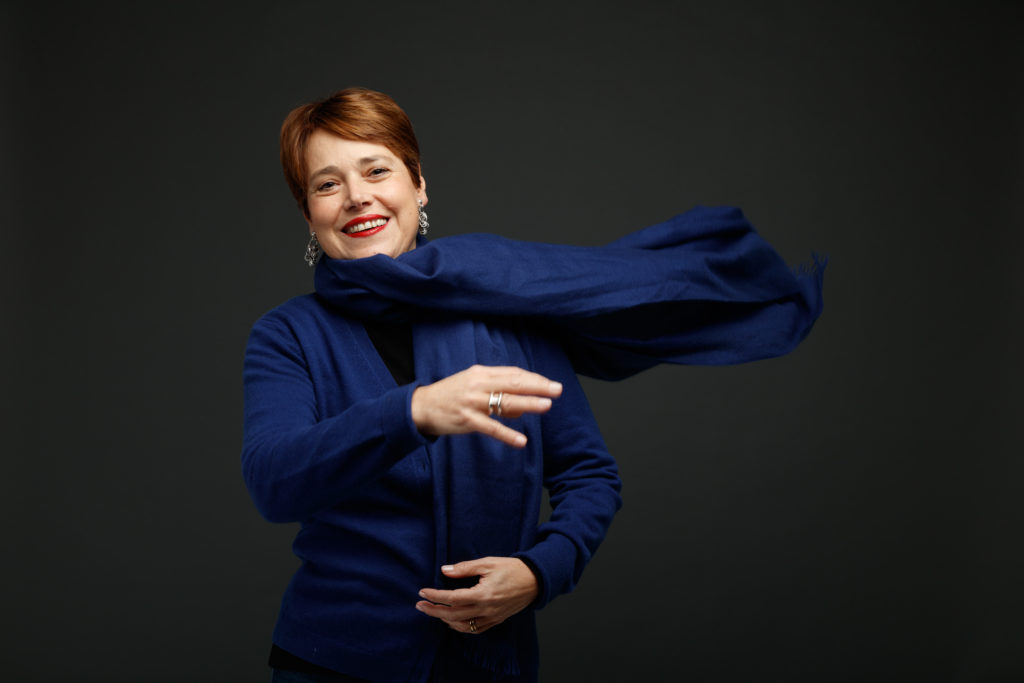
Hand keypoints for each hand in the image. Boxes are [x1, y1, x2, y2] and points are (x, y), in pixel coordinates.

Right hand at [411, 365, 561, 447]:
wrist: (421, 406)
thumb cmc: (450, 395)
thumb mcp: (473, 386)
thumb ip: (496, 394)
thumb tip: (521, 408)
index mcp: (481, 373)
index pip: (513, 373)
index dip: (533, 378)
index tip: (550, 383)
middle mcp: (478, 385)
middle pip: (513, 384)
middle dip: (537, 386)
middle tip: (557, 390)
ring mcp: (472, 403)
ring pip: (504, 402)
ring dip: (528, 404)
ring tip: (546, 406)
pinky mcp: (466, 421)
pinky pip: (491, 428)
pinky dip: (507, 435)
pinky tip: (521, 442)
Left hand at [415, 557, 539, 634]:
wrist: (535, 580)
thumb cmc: (512, 569)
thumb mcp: (487, 563)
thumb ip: (464, 568)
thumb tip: (444, 570)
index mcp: (483, 594)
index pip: (452, 599)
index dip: (435, 596)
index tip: (422, 591)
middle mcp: (486, 609)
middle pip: (453, 615)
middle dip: (433, 610)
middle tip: (420, 604)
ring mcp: (491, 617)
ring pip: (462, 626)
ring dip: (444, 620)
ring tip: (433, 611)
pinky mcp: (496, 621)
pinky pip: (474, 629)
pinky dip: (460, 627)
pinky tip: (452, 620)